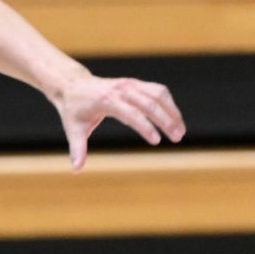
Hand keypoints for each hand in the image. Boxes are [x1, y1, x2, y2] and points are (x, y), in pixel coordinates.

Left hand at [53, 71, 185, 167]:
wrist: (74, 85)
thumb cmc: (74, 109)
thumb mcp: (73, 129)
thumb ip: (78, 149)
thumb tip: (76, 170)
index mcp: (107, 100)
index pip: (131, 113)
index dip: (145, 126)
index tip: (156, 141)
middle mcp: (121, 89)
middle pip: (150, 102)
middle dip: (166, 120)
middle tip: (177, 137)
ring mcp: (130, 84)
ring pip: (158, 94)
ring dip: (172, 111)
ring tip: (180, 130)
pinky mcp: (136, 83)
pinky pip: (158, 90)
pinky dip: (169, 104)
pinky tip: (175, 119)